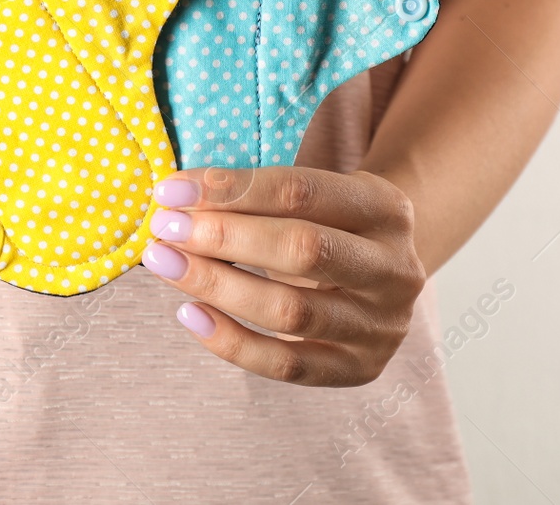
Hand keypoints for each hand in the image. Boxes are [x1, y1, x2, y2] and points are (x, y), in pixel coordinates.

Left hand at [140, 166, 425, 385]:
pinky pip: (287, 365)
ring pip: (291, 311)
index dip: (230, 188)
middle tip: (164, 228)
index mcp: (386, 209)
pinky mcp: (360, 369)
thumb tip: (175, 199)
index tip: (172, 190)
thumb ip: (259, 195)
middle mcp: (395, 268)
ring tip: (165, 264)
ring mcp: (382, 325)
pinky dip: (232, 342)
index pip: (301, 191)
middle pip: (302, 249)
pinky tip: (190, 314)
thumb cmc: (331, 225)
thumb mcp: (319, 196)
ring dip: (217, 286)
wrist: (384, 276)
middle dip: (223, 237)